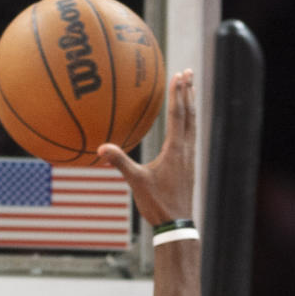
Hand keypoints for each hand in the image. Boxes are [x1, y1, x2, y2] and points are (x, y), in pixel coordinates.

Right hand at [97, 70, 195, 227]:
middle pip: (189, 114)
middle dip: (188, 92)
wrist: (176, 222)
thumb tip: (101, 149)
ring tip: (190, 90)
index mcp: (175, 149)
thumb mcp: (136, 182)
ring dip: (191, 105)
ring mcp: (190, 156)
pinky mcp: (189, 164)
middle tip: (188, 73)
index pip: (177, 114)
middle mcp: (186, 148)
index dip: (178, 94)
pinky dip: (190, 122)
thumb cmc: (157, 203)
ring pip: (192, 123)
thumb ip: (120, 163)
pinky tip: (187, 122)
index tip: (180, 75)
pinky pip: (191, 135)